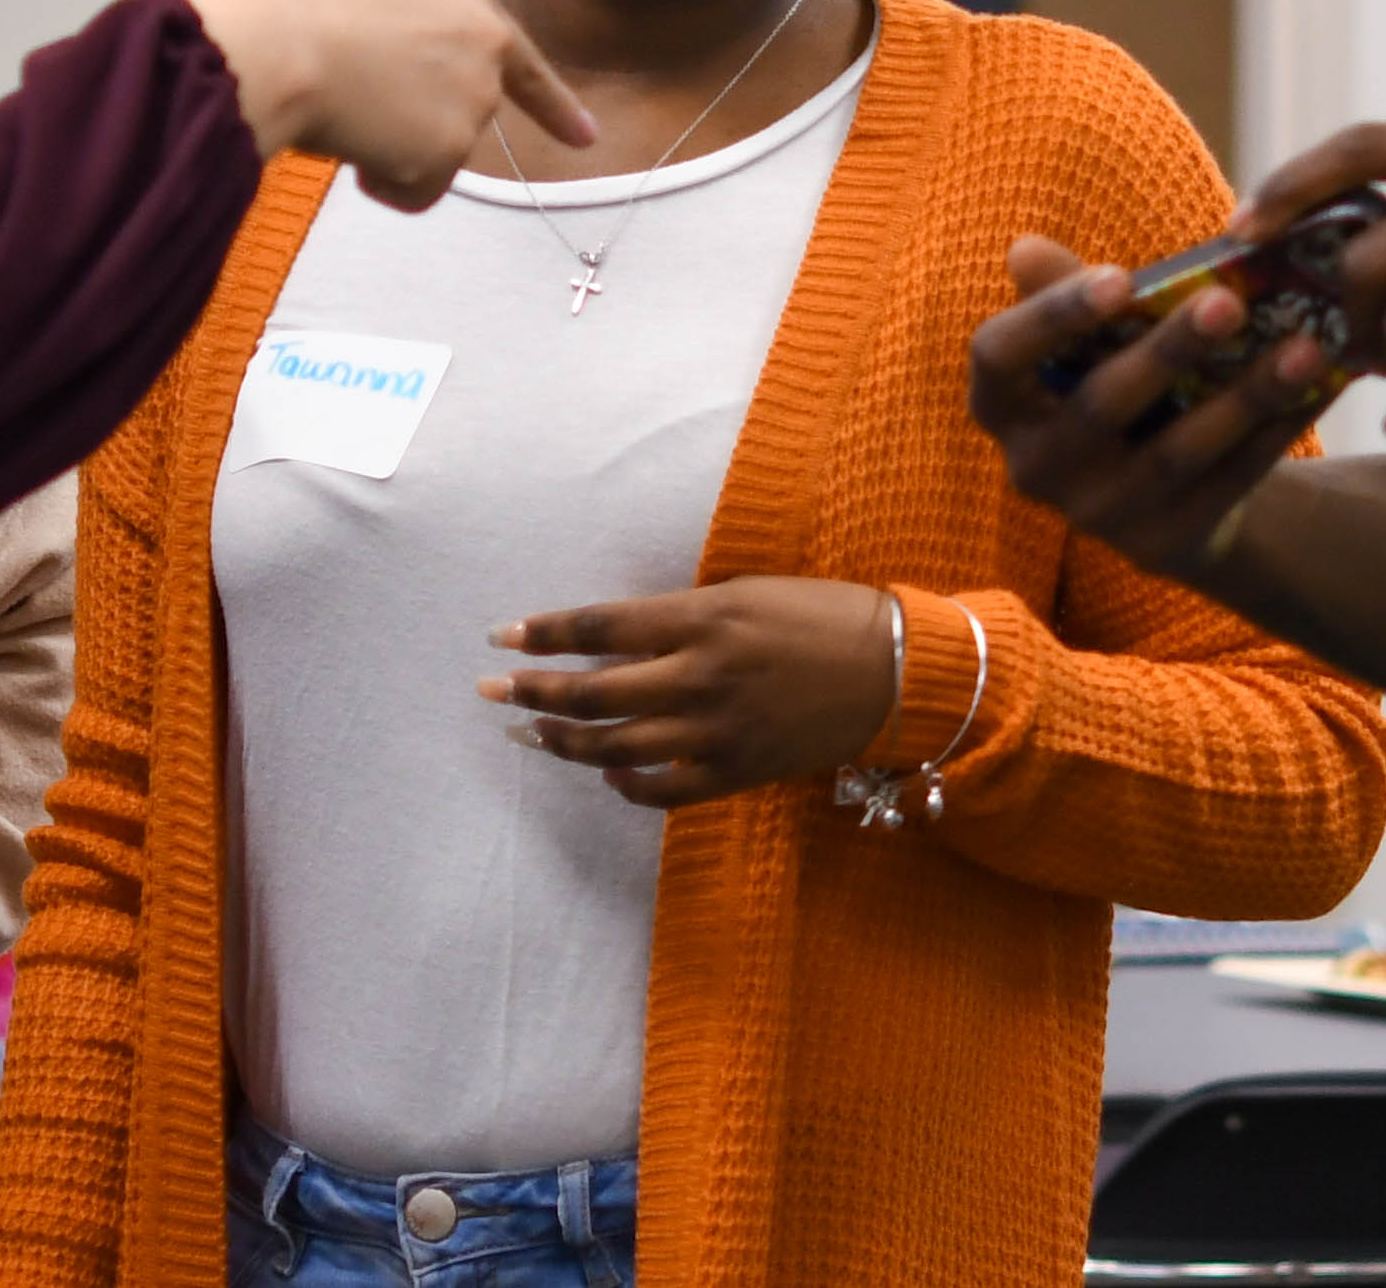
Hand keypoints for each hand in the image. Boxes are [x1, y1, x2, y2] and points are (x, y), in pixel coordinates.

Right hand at [183, 0, 591, 208]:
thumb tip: (403, 115)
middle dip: (422, 136)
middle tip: (366, 119)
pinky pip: (416, 193)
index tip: (587, 137)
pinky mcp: (454, 146)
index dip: (553, 104)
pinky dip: (382, 185)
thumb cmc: (290, 21)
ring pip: (434, 158)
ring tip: (343, 110)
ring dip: (387, 153)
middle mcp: (487, 40)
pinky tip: (353, 146)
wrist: (277, 45)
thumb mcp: (366, 6)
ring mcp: (476, 95)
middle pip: (462, 118)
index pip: (519, 57)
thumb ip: (410, 45)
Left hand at [477, 577, 897, 810]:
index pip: (599, 627)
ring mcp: (716, 731)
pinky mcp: (736, 772)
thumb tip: (617, 637)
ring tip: (528, 734)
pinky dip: (625, 786)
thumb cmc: (821, 616)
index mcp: (703, 619)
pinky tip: (604, 776)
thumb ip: (681, 616)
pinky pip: (662, 791)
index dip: (544, 632)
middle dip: (533, 691)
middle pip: (593, 691)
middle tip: (491, 690)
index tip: (501, 636)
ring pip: (615, 746)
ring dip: (563, 741)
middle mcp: (700, 676)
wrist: (894, 672)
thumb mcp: (746, 593)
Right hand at [969, 235, 1332, 583]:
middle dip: (1167, 351)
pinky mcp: (1162, 545)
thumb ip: (1064, 293)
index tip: (1120, 277)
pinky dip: (1276, 431)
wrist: (1161, 492)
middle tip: (1230, 302)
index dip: (1053, 316)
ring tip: (1305, 347)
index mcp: (1003, 405)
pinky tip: (1320, 387)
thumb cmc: (1116, 383)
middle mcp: (1035, 467)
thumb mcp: (1088, 341)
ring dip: (1245, 396)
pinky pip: (1227, 482)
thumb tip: (1025, 249)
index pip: (999, 355)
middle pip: (1100, 404)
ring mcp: (1098, 515)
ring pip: (1176, 452)